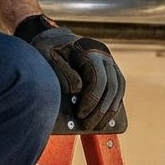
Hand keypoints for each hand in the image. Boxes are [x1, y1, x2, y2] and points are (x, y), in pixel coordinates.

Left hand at [14, 14, 125, 129]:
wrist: (55, 38)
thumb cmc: (48, 48)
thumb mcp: (46, 56)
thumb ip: (61, 71)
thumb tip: (78, 88)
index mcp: (88, 49)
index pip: (98, 78)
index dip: (92, 99)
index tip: (81, 114)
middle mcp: (103, 54)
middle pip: (111, 86)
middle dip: (101, 109)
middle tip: (88, 125)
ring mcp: (109, 61)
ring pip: (117, 88)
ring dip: (110, 109)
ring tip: (97, 126)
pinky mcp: (111, 69)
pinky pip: (118, 88)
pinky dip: (114, 103)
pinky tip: (106, 117)